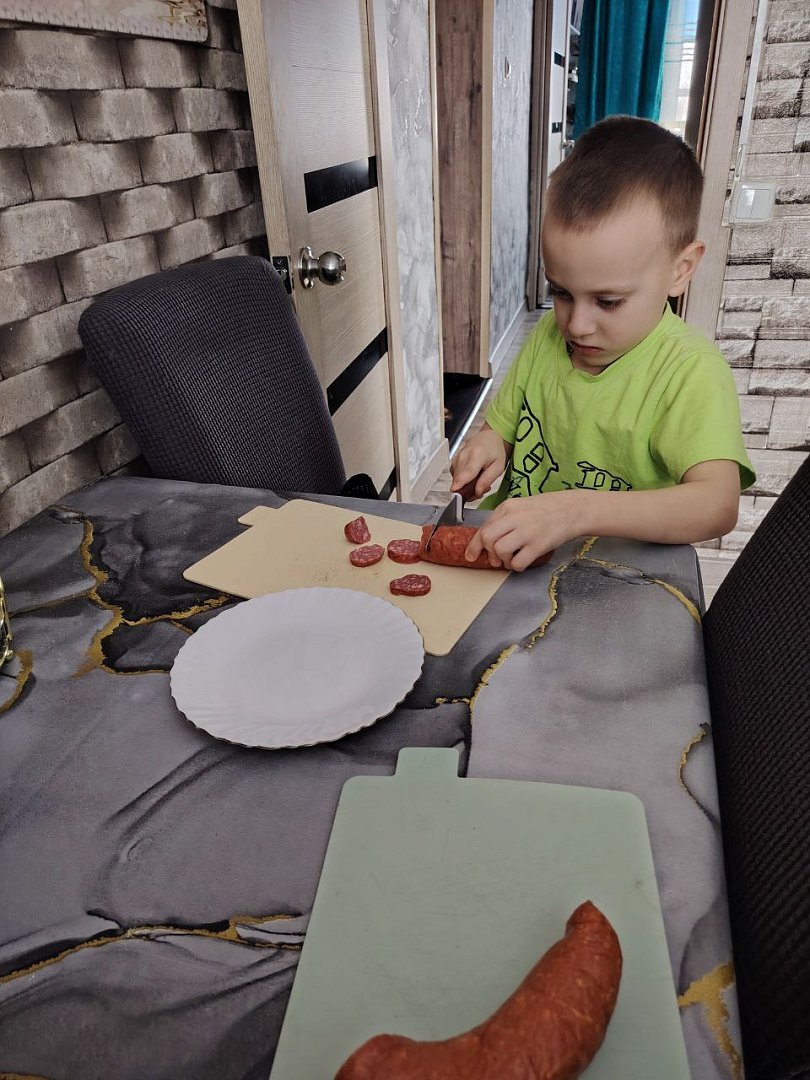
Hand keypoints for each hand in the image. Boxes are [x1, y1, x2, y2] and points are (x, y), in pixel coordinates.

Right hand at [450, 425, 509, 500]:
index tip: (455, 490)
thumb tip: (477, 492)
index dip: (460, 483)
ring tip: (479, 480)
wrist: (487, 439)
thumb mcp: (498, 467)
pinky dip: (463, 482)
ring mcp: (456, 459)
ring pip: (457, 481)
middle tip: (482, 487)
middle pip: (460, 480)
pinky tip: (472, 477)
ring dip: (467, 486)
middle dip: (470, 491)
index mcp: (477, 455)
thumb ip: (487, 480)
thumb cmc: (494, 451)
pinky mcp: (453, 463)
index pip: (466, 472)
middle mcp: (463, 456)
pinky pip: (456, 478)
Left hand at [465, 491, 583, 570]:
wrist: (573, 509)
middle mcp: (515, 518)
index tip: (471, 555)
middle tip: (496, 558)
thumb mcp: (521, 507)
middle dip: (488, 552)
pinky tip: (522, 561)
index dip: (474, 545)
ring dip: (503, 560)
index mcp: (508, 507)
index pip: (483, 528)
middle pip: (488, 539)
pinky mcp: (539, 545)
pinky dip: (516, 566)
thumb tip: (488, 539)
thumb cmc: (548, 509)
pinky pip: (517, 562)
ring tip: (512, 558)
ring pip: (500, 550)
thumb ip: (504, 520)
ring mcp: (527, 531)